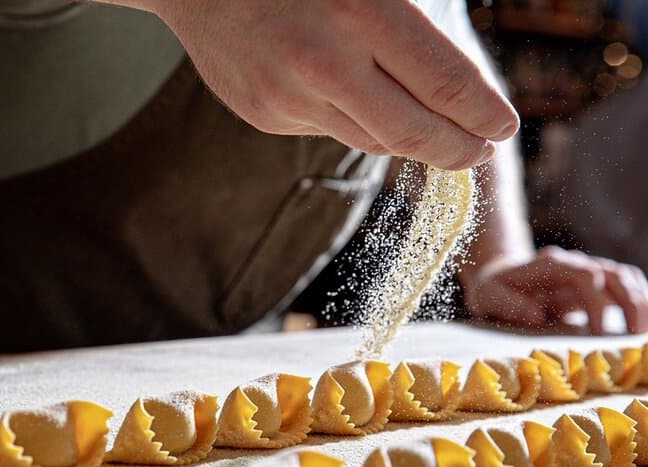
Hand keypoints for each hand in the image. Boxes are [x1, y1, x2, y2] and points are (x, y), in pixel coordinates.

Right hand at [125, 0, 518, 169]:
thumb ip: (416, 24)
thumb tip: (462, 84)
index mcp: (362, 12)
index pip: (446, 83)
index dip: (484, 114)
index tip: (503, 128)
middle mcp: (324, 62)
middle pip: (413, 132)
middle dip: (457, 149)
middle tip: (480, 152)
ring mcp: (288, 97)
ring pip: (371, 139)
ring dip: (410, 139)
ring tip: (434, 135)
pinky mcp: (264, 116)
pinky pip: (329, 129)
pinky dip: (354, 119)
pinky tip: (353, 95)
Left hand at [463, 246, 647, 333]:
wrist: (498, 278)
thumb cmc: (492, 290)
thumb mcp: (487, 296)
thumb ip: (507, 304)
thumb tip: (536, 316)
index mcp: (549, 265)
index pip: (585, 276)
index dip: (597, 304)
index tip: (598, 333)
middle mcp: (574, 265)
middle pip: (613, 275)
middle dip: (630, 304)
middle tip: (633, 337)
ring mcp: (588, 273)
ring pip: (625, 280)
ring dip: (640, 304)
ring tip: (643, 334)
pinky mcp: (595, 287)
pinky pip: (625, 290)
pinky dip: (638, 304)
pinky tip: (640, 328)